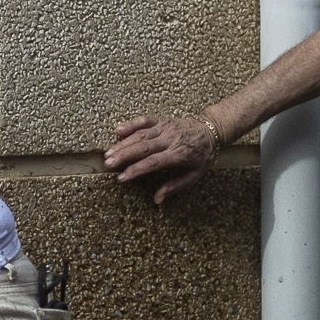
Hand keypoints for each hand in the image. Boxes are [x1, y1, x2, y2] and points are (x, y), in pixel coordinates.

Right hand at [100, 110, 219, 203]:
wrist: (211, 131)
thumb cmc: (202, 156)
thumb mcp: (195, 175)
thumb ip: (175, 186)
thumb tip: (157, 199)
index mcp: (180, 154)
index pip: (154, 162)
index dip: (137, 169)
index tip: (122, 177)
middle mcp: (171, 139)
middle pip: (143, 147)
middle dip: (124, 155)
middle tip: (108, 164)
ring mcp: (165, 128)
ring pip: (141, 134)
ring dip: (123, 143)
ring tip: (108, 153)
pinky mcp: (162, 120)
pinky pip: (144, 120)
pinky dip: (130, 124)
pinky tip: (117, 130)